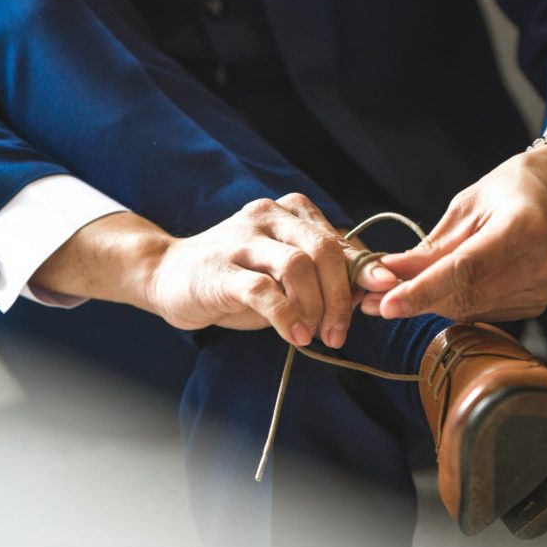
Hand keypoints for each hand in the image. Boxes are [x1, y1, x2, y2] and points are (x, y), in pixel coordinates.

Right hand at [147, 193, 397, 345]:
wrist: (167, 274)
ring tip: (314, 335)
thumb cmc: (237, 276)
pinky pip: (263, 289)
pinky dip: (286, 315)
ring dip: (315, 307)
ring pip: (298, 266)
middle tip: (340, 331)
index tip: (379, 301)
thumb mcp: (284, 271)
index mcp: (291, 212)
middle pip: (324, 250)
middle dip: (341, 296)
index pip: (340, 242)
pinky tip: (295, 335)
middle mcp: (269, 215)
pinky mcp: (221, 268)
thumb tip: (374, 288)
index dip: (364, 275)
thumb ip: (324, 273)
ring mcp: (243, 239)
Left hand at [360, 144, 546, 321]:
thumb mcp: (468, 204)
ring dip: (430, 305)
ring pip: (472, 309)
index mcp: (524, 227)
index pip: (466, 269)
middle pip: (466, 295)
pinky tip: (436, 292)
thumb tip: (389, 272)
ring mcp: (544, 288)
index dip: (422, 290)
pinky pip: (485, 311)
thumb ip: (432, 245)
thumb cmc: (513, 188)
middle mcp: (541, 263)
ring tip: (394, 296)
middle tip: (370, 301)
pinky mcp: (539, 302)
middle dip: (416, 300)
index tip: (386, 305)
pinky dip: (455, 304)